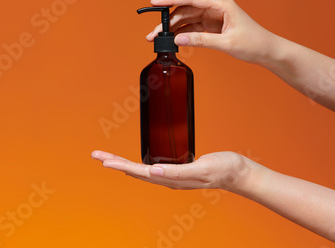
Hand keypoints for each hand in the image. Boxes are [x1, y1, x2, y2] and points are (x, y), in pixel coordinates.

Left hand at [91, 150, 261, 191]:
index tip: (104, 160)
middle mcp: (169, 179)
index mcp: (172, 179)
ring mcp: (173, 176)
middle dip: (115, 163)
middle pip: (135, 171)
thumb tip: (153, 172)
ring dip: (124, 164)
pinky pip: (153, 168)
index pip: (140, 172)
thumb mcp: (201, 168)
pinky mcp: (179, 169)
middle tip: (97, 155)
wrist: (238, 172)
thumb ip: (178, 171)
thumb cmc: (222, 169)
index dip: (121, 165)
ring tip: (109, 159)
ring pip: (142, 170)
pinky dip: (139, 165)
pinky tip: (137, 163)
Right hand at [147, 0, 281, 64]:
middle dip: (168, 20)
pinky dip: (182, 33)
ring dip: (173, 28)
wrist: (267, 51)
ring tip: (158, 38)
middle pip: (186, 9)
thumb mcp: (226, 43)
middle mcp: (216, 7)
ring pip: (187, 19)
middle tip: (153, 32)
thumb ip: (201, 40)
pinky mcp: (213, 26)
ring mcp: (214, 16)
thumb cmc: (254, 43)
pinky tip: (172, 39)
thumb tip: (178, 39)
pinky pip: (193, 27)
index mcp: (222, 4)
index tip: (155, 2)